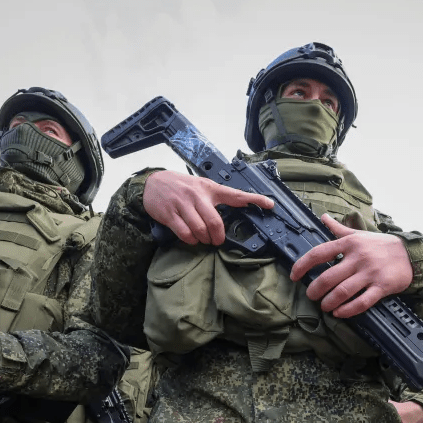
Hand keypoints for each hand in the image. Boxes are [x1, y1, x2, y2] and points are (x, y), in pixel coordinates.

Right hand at [142, 170, 273, 244]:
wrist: (152, 182)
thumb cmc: (181, 186)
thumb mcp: (201, 186)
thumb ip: (218, 197)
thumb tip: (240, 206)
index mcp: (209, 188)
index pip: (236, 194)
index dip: (254, 199)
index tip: (270, 204)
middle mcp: (197, 196)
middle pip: (215, 222)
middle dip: (217, 236)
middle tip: (216, 240)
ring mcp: (182, 205)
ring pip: (200, 230)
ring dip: (204, 239)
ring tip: (202, 239)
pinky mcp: (169, 214)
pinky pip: (185, 233)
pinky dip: (191, 240)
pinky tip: (191, 238)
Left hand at [290, 214, 412, 317]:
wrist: (411, 254)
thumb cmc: (381, 245)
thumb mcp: (360, 234)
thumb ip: (339, 229)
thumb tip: (323, 217)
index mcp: (350, 243)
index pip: (319, 253)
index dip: (302, 265)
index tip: (295, 276)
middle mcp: (359, 257)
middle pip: (328, 277)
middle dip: (315, 290)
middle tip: (311, 296)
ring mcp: (370, 273)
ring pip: (343, 292)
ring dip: (329, 302)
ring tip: (324, 306)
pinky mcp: (382, 287)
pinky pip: (361, 302)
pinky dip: (347, 310)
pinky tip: (339, 312)